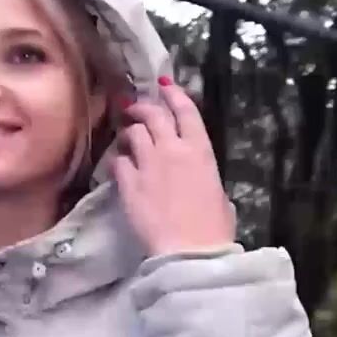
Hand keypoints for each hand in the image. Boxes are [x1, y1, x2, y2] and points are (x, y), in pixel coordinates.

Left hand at [110, 78, 236, 256]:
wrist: (189, 251)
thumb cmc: (212, 227)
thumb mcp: (218, 193)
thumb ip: (205, 176)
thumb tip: (200, 178)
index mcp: (201, 150)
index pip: (186, 111)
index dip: (173, 94)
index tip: (163, 86)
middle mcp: (173, 150)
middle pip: (153, 115)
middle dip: (142, 107)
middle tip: (134, 108)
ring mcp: (148, 164)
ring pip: (133, 133)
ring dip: (129, 133)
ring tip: (127, 139)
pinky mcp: (128, 182)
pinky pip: (118, 161)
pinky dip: (119, 161)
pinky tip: (120, 167)